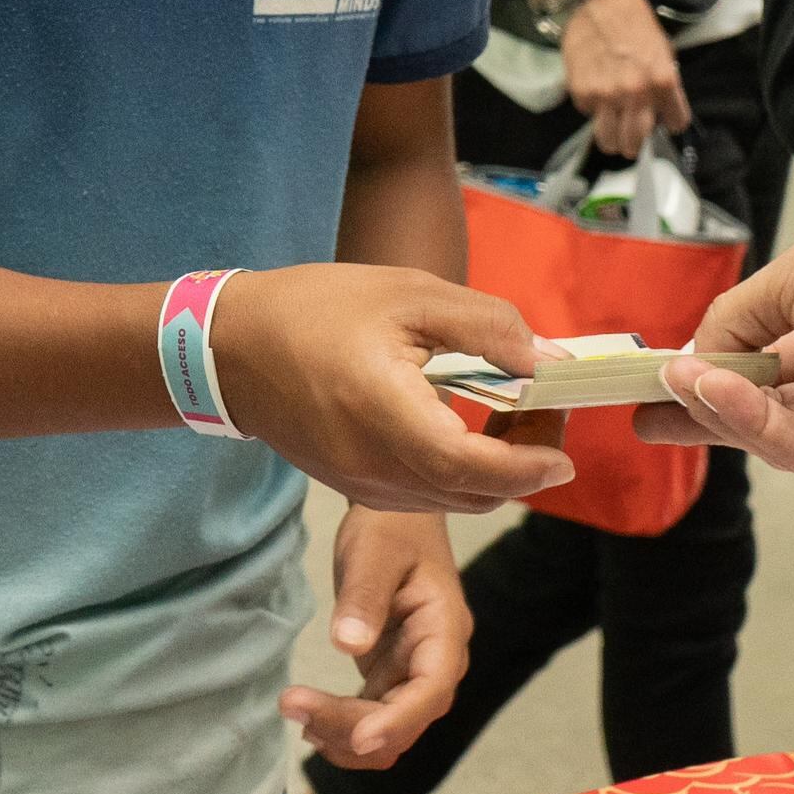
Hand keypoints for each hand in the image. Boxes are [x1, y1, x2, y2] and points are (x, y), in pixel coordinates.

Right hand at [211, 264, 573, 515]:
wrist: (229, 349)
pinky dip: (461, 473)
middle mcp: (372, 464)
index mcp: (384, 412)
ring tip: (515, 414)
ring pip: (452, 501)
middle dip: (526, 465)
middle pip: (472, 493)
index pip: (470, 465)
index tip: (564, 446)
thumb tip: (548, 361)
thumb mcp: (409, 293)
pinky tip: (469, 426)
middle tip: (549, 413)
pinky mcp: (353, 487)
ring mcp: (360, 484)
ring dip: (496, 471)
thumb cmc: (316, 308)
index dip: (527, 464)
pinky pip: (424, 495)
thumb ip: (487, 326)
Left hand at [283, 510, 467, 770]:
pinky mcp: (390, 679)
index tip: (359, 738)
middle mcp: (436, 663)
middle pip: (405, 720)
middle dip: (352, 727)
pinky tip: (308, 717)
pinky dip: (343, 729)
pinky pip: (373, 720)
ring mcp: (413, 675)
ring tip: (295, 712)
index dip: (398, 721)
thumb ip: (364, 597)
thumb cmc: (391, 527)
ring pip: (390, 732)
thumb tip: (348, 645)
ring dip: (345, 738)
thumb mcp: (374, 552)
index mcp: (444, 631)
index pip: (431, 690)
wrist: (397, 521)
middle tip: (291, 704)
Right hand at [561, 0, 691, 158]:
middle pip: (635, 143)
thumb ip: (664, 81)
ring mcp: (605, 97)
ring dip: (612, 137)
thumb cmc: (631, 19)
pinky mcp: (581, 94)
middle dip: (636, 143)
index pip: (676, 122)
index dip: (672, 120)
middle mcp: (636, 94)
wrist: (592, 0)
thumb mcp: (662, 47)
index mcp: (663, 80)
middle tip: (632, 137)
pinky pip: (589, 115)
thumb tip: (660, 106)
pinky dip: (592, 109)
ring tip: (612, 128)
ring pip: (609, 141)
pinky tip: (595, 91)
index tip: (666, 119)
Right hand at [631, 233, 793, 515]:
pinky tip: (711, 394)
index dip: (714, 358)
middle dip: (699, 402)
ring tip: (661, 394)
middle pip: (763, 400)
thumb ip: (738, 316)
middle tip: (639, 407)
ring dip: (715, 407)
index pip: (768, 351)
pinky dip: (748, 421)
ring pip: (772, 428)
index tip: (659, 366)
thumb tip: (695, 356)